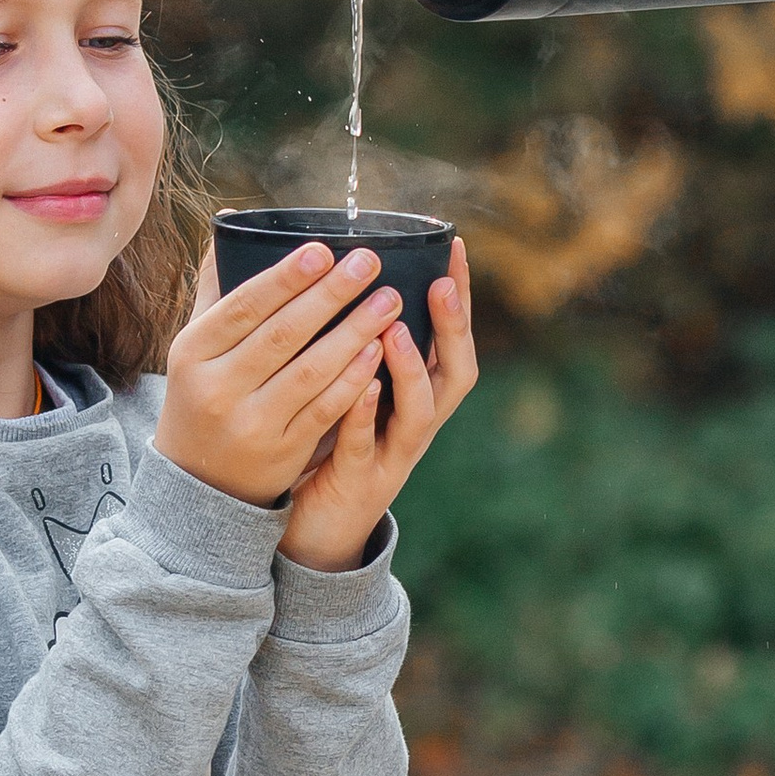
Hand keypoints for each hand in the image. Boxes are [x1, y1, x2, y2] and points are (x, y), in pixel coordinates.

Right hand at [155, 241, 403, 510]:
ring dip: (355, 332)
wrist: (198, 480)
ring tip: (388, 301)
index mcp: (193, 352)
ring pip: (311, 371)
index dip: (286, 277)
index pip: (244, 306)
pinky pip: (325, 408)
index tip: (324, 250)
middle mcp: (218, 388)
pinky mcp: (282, 451)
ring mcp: (252, 423)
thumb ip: (218, 291)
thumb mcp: (197, 347)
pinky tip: (379, 351)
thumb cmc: (204, 393)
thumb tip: (232, 226)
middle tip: (369, 263)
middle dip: (331, 296)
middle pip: (282, 335)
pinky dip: (354, 379)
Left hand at [279, 239, 478, 571]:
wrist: (316, 531)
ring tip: (398, 330)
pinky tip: (358, 386)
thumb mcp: (348, 390)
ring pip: (419, 411)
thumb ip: (351, 343)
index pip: (450, 338)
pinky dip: (364, 414)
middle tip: (442, 283)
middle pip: (456, 373)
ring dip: (411, 368)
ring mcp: (393, 455)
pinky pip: (365, 445)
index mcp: (415, 395)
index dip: (458, 295)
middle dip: (454, 328)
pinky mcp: (361, 483)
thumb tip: (330, 273)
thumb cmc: (328, 449)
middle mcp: (417, 424)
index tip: (452, 244)